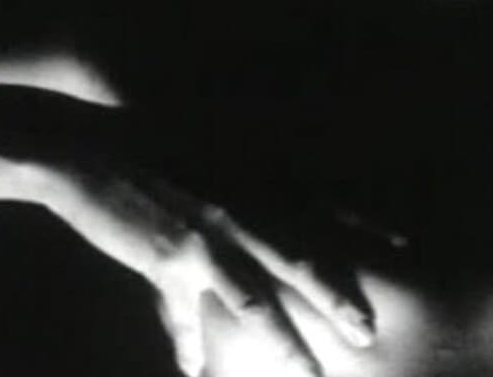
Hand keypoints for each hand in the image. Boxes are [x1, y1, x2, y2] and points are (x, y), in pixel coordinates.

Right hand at [37, 165, 373, 376]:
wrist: (88, 147)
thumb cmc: (154, 140)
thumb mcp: (214, 145)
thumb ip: (250, 170)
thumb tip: (278, 180)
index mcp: (255, 180)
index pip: (323, 206)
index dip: (365, 226)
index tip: (404, 247)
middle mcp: (239, 211)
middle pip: (301, 263)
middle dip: (338, 300)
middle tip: (369, 334)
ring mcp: (204, 240)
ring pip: (253, 302)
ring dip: (284, 342)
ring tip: (308, 374)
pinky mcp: (164, 261)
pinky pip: (182, 313)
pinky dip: (188, 343)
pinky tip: (195, 372)